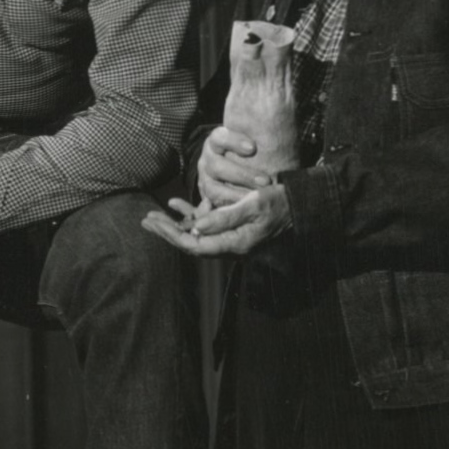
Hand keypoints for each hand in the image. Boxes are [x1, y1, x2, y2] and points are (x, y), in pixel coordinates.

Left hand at [143, 182, 291, 259]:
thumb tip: (197, 227)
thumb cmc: (281, 203)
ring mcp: (232, 238)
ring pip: (197, 235)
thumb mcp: (255, 204)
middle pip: (191, 243)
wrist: (302, 207)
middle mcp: (231, 245)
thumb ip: (226, 217)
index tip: (154, 222)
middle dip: (167, 232)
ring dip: (175, 224)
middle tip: (146, 220)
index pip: (194, 245)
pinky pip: (208, 226)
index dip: (172, 235)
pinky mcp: (235, 229)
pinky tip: (178, 204)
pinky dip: (192, 215)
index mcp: (234, 243)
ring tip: (155, 215)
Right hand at [196, 124, 268, 209]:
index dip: (233, 142)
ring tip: (257, 197)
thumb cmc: (250, 149)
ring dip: (237, 193)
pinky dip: (231, 206)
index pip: (219, 138)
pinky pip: (214, 203)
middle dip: (242, 174)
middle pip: (217, 166)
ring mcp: (205, 177)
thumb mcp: (252, 136)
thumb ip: (262, 127)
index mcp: (216, 140)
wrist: (233, 164)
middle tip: (266, 180)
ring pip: (213, 188)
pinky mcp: (206, 194)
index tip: (253, 148)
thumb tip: (280, 102)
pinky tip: (247, 207)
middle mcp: (207, 158)